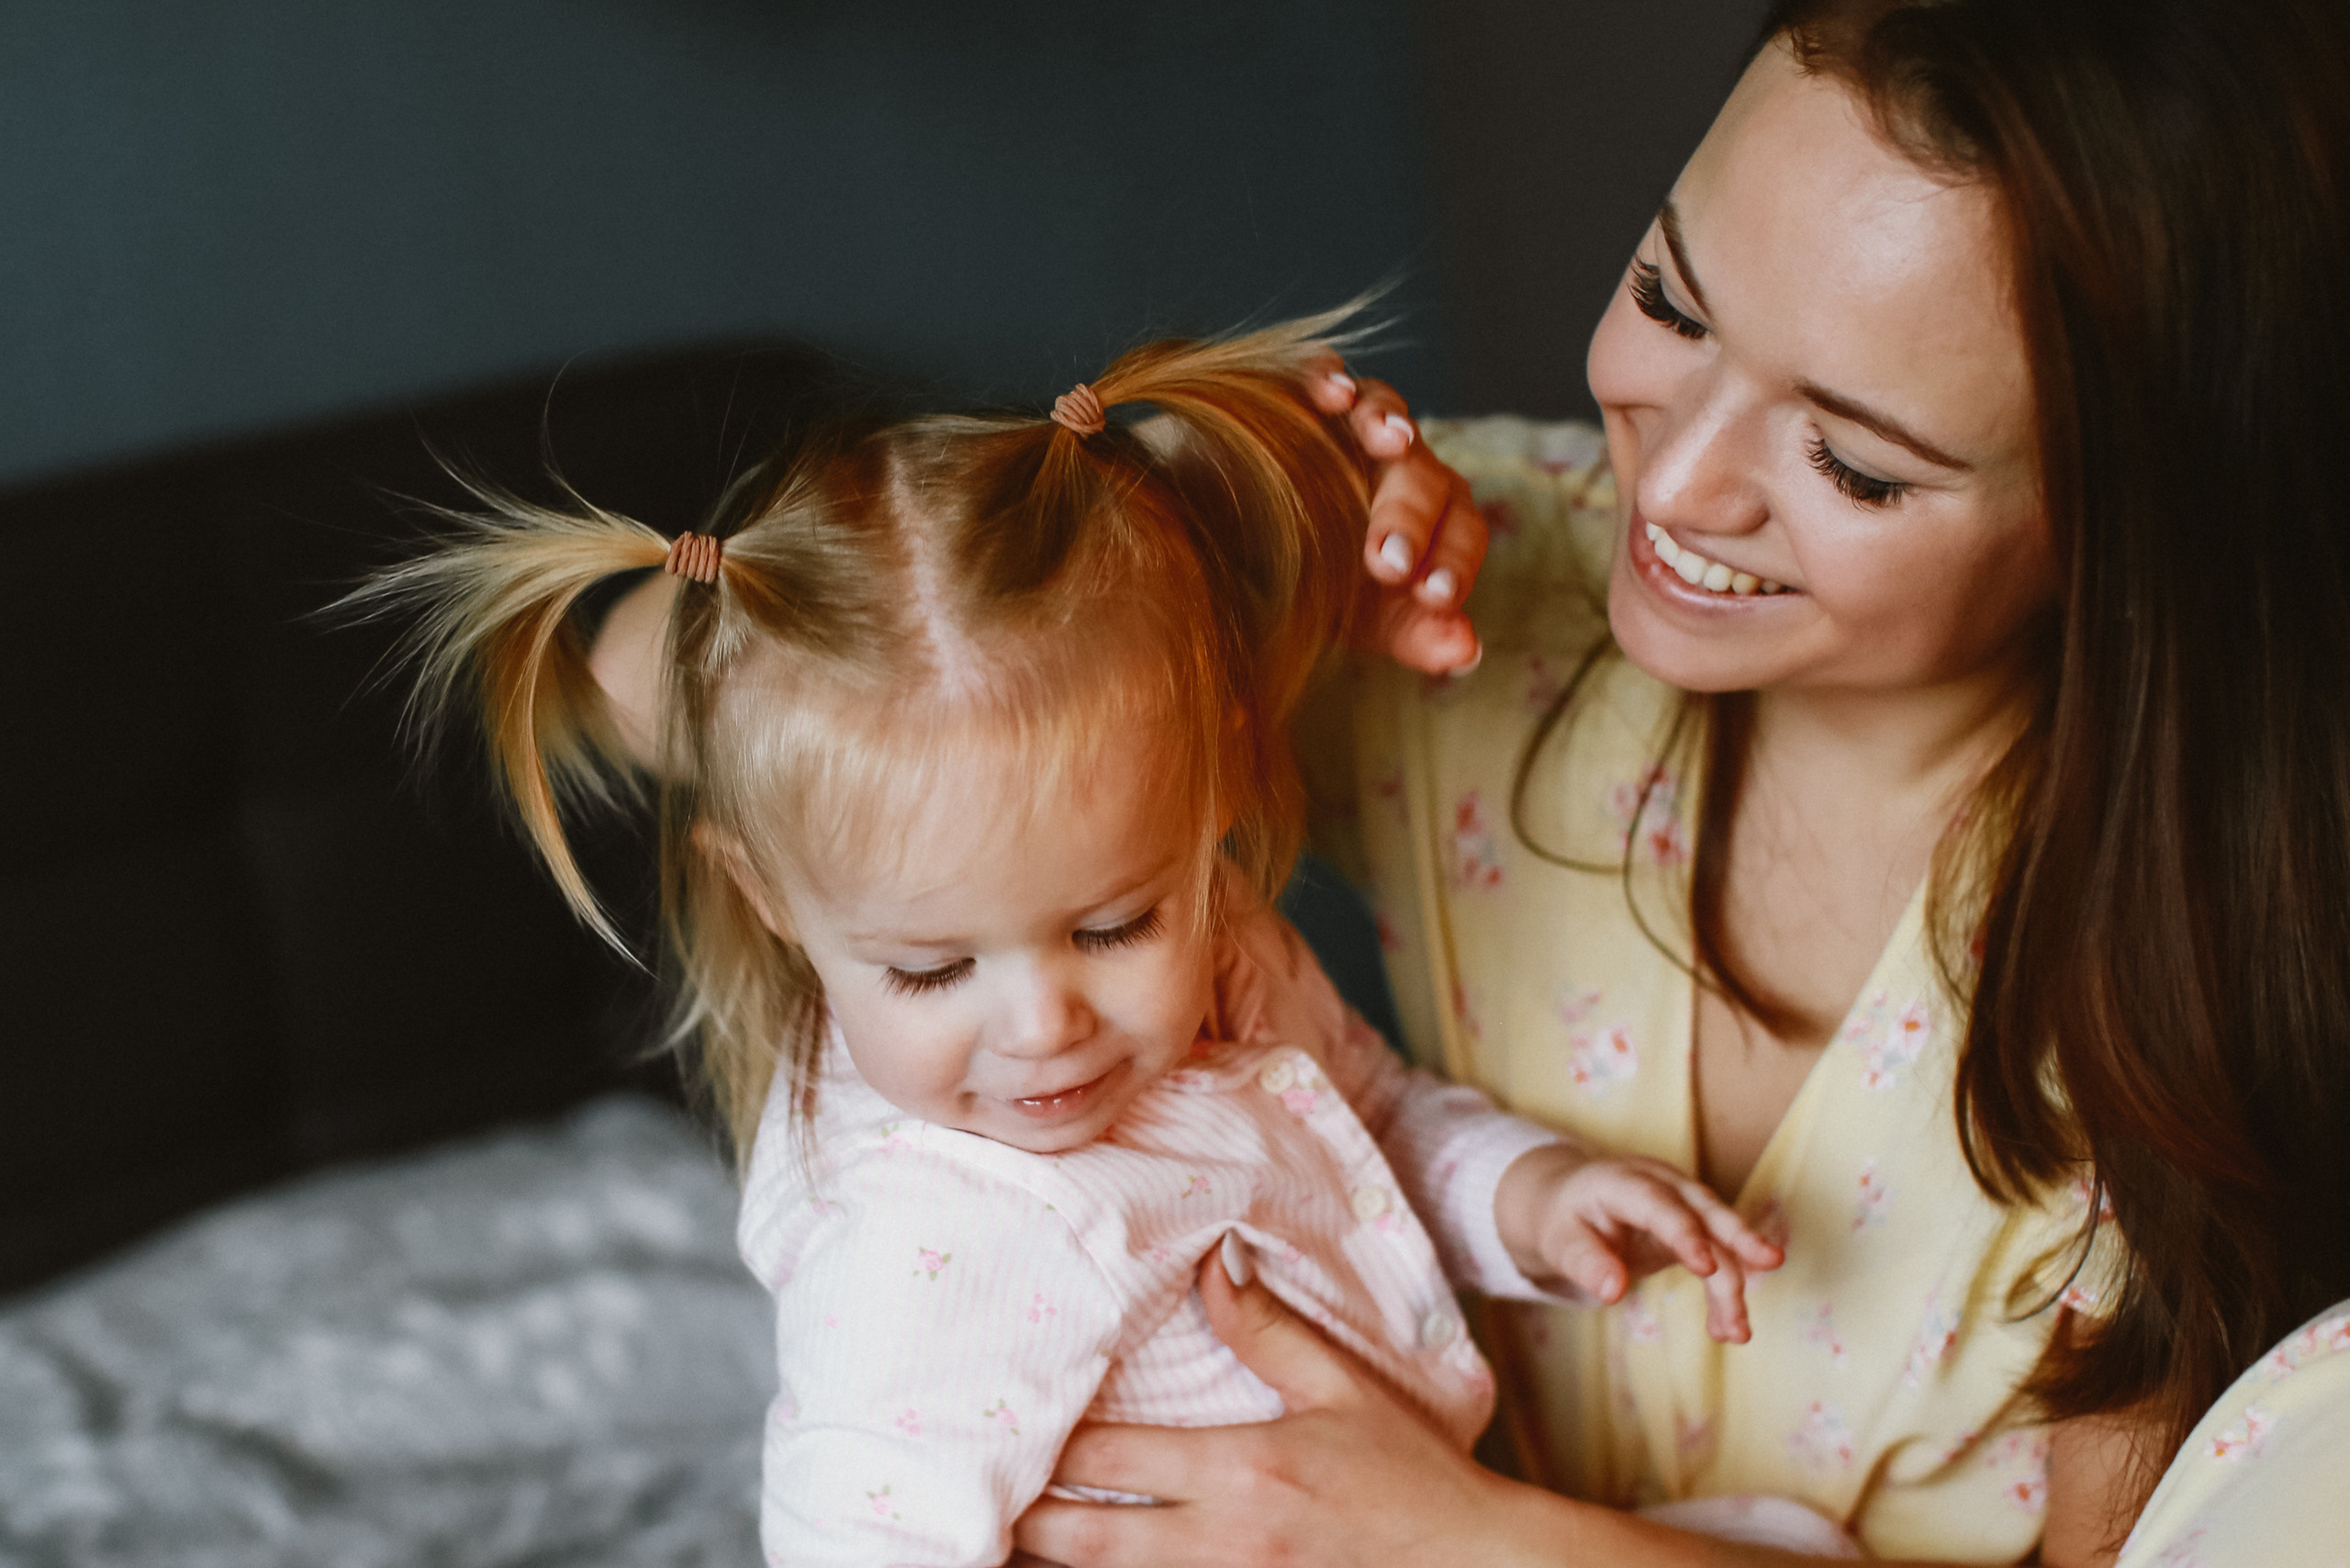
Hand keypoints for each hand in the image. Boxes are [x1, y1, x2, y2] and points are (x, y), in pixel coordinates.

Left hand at [1013, 1255, 1530, 1567]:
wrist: (1472, 1564)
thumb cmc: (1408, 1476)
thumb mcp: (1341, 1389)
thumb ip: (1266, 1329)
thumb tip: (1214, 1257)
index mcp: (1243, 1468)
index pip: (1112, 1461)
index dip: (1047, 1450)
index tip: (1003, 1424)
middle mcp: (1223, 1539)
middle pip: (1088, 1542)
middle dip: (1026, 1524)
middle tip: (972, 1499)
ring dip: (1058, 1564)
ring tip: (1004, 1541)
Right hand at [1304, 358, 1486, 674]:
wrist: (1241, 547)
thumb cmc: (1322, 583)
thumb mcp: (1369, 619)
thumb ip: (1418, 633)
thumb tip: (1467, 652)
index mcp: (1434, 519)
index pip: (1462, 531)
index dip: (1453, 562)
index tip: (1434, 599)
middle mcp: (1404, 464)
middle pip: (1422, 475)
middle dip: (1407, 517)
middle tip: (1383, 564)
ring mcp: (1355, 424)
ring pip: (1384, 407)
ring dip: (1385, 420)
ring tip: (1385, 439)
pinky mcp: (1302, 394)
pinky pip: (1321, 372)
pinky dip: (1327, 375)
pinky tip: (1328, 392)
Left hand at [1493, 1144, 1784, 1343]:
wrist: (1569, 1202)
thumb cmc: (1563, 1221)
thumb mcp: (1560, 1241)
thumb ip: (1585, 1263)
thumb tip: (1613, 1293)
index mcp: (1622, 1182)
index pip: (1658, 1203)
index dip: (1684, 1233)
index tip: (1706, 1268)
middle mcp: (1661, 1185)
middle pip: (1706, 1210)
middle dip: (1740, 1237)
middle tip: (1772, 1262)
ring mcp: (1682, 1203)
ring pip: (1719, 1238)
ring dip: (1733, 1283)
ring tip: (1736, 1333)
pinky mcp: (1693, 1227)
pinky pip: (1718, 1257)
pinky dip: (1723, 1291)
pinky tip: (1726, 1329)